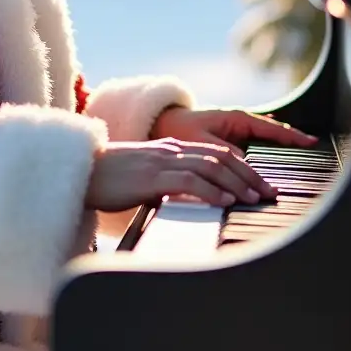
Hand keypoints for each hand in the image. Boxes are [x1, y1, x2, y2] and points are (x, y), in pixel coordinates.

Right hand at [85, 139, 277, 211]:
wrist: (81, 172)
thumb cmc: (109, 180)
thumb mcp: (145, 179)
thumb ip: (168, 184)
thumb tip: (189, 200)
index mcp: (171, 149)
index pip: (216, 152)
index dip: (243, 167)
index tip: (260, 184)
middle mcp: (171, 151)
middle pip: (221, 157)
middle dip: (250, 174)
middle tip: (269, 192)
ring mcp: (162, 162)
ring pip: (211, 166)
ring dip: (238, 183)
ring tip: (255, 198)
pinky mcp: (152, 177)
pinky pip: (190, 181)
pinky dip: (212, 190)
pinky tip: (226, 201)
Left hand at [151, 105, 316, 156]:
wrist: (164, 125)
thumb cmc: (181, 131)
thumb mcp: (202, 143)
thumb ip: (223, 153)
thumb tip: (245, 163)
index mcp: (236, 119)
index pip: (271, 128)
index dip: (291, 136)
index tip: (310, 141)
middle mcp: (240, 123)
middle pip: (273, 134)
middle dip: (291, 142)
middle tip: (311, 150)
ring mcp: (238, 131)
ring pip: (266, 141)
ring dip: (280, 149)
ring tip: (300, 156)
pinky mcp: (232, 140)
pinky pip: (255, 146)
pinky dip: (266, 151)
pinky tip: (274, 159)